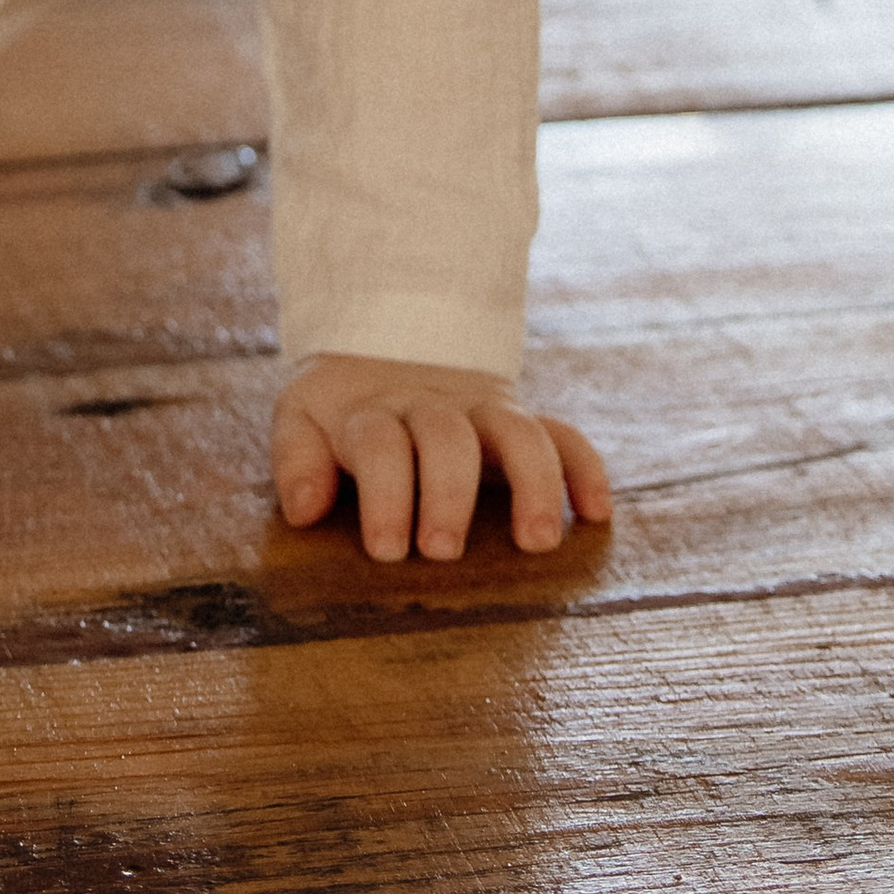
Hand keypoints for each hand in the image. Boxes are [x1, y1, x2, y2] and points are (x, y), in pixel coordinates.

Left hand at [273, 355, 610, 563]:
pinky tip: (597, 513)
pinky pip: (561, 434)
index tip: (386, 548)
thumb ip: (297, 460)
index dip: (383, 493)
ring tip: (538, 542)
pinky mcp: (520, 419)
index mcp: (373, 411)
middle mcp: (431, 407)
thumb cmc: (339, 411)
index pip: (380, 444)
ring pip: (517, 431)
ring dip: (532, 482)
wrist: (385, 342)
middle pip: (446, 437)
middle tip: (442, 551)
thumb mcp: (303, 420)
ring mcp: (482, 411)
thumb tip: (303, 511)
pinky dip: (584, 468)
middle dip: (448, 494)